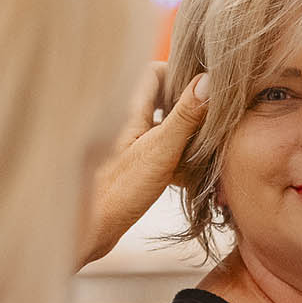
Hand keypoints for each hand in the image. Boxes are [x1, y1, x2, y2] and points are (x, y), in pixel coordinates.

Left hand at [80, 61, 208, 267]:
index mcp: (127, 108)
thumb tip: (209, 81)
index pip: (156, 72)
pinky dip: (177, 159)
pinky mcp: (132, 166)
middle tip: (211, 120)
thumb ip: (185, 116)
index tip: (204, 89)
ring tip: (206, 149)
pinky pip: (162, 152)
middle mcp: (126, 121)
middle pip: (163, 99)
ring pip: (164, 127)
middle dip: (189, 107)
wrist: (89, 230)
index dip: (180, 75)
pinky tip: (190, 178)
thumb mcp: (160, 150)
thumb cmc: (118, 190)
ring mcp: (129, 144)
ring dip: (186, 136)